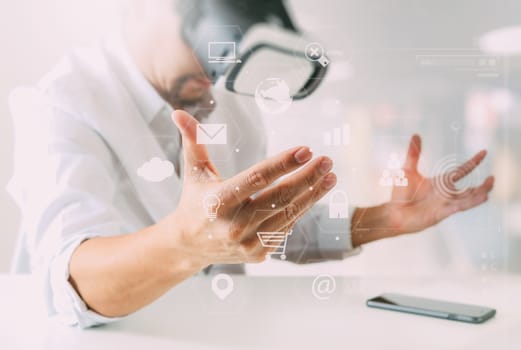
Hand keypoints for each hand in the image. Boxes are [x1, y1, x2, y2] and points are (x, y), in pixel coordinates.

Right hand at [163, 110, 336, 267]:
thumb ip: (193, 142)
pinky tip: (312, 194)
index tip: (306, 150)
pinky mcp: (258, 254)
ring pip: (288, 215)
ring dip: (313, 195)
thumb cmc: (194, 202)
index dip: (283, 164)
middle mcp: (233, 225)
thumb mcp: (193, 172)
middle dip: (307, 177)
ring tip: (330, 176)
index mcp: (217, 201)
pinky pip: (285, 228)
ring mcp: (247, 243)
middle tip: (327, 160)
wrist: (188, 246)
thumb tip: (179, 112)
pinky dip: (299, 211)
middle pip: (279, 197)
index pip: (257, 178)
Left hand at [351, 134, 493, 245]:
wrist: (393, 213)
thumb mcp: (407, 170)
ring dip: (479, 192)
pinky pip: (460, 206)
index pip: (461, 171)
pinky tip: (483, 197)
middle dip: (482, 184)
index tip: (484, 152)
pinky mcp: (442, 212)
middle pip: (469, 188)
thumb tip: (416, 135)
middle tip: (493, 178)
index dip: (472, 162)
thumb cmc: (400, 194)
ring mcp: (445, 203)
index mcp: (440, 182)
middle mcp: (445, 193)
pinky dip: (471, 201)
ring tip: (491, 186)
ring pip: (467, 198)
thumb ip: (413, 154)